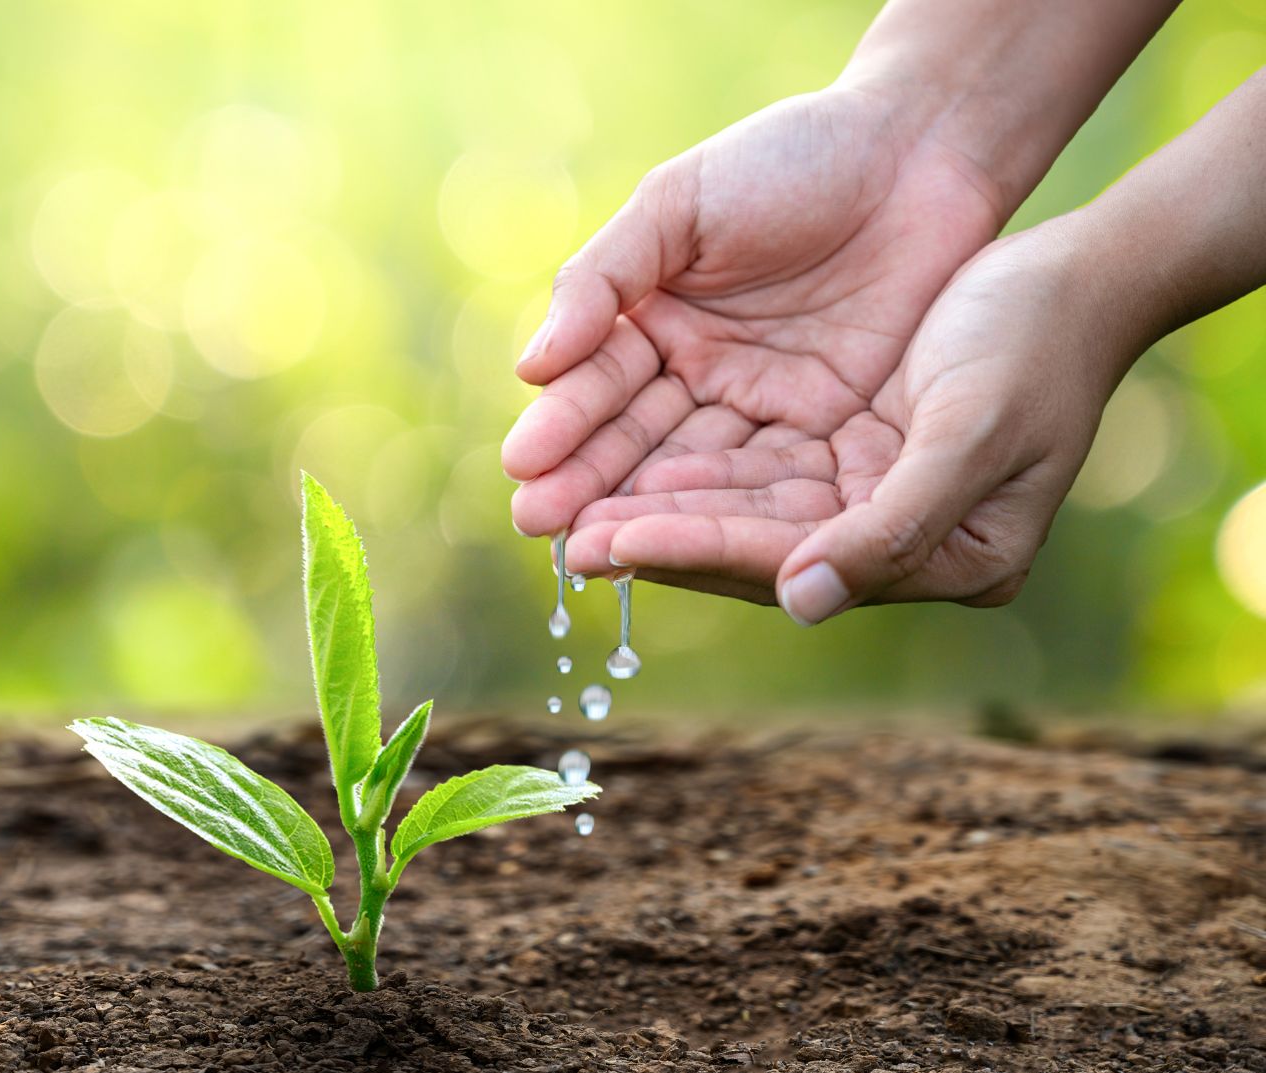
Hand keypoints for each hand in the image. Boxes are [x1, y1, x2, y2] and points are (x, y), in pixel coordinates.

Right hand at [502, 85, 1004, 542]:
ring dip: (642, 513)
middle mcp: (699, 371)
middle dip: (586, 485)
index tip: (523, 464)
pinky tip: (681, 539)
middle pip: (636, 440)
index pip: (598, 382)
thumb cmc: (790, 158)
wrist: (920, 148)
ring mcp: (763, 404)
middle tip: (536, 525)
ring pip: (692, 470)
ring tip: (590, 551)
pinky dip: (725, 510)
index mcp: (652, 316)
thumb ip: (603, 281)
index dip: (563, 423)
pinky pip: (770, 477)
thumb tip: (530, 369)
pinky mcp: (829, 428)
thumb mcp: (679, 205)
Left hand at [564, 223, 1122, 622]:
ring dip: (659, 508)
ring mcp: (873, 499)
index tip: (607, 541)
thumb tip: (801, 603)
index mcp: (953, 561)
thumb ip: (894, 525)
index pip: (794, 563)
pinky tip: (626, 468)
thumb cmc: (1038, 344)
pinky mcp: (851, 453)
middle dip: (656, 538)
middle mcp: (902, 543)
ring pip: (745, 511)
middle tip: (557, 537)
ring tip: (567, 511)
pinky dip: (692, 469)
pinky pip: (757, 470)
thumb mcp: (975, 430)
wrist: (1078, 271)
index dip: (698, 550)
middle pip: (757, 549)